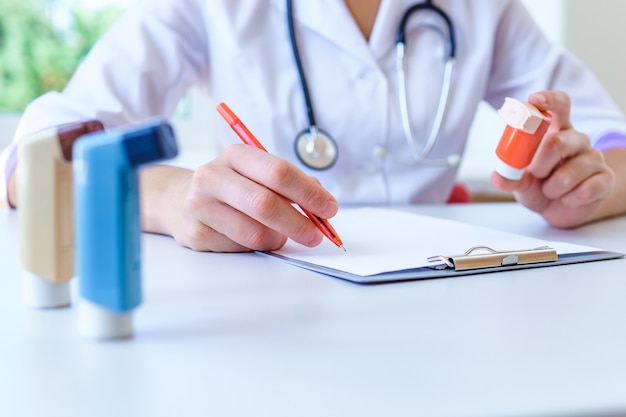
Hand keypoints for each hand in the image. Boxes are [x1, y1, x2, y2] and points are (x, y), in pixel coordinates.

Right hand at [141, 144, 337, 251]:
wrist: (177, 199)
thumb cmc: (231, 186)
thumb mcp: (257, 173)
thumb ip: (289, 184)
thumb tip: (322, 202)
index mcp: (236, 155)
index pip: (279, 173)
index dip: (309, 193)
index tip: (329, 208)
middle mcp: (213, 176)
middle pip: (265, 204)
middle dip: (299, 223)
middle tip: (317, 235)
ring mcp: (200, 206)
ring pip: (254, 232)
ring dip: (278, 238)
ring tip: (283, 235)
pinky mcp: (196, 234)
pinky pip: (241, 248)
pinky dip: (257, 246)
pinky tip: (255, 237)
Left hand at [491, 90, 615, 227]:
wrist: (559, 209)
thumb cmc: (540, 186)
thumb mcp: (521, 182)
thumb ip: (510, 177)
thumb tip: (497, 176)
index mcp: (556, 131)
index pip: (559, 106)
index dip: (549, 100)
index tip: (534, 100)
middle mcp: (577, 140)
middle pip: (557, 142)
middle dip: (539, 164)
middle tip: (536, 174)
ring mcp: (594, 158)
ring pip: (570, 174)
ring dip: (552, 188)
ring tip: (551, 190)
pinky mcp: (605, 179)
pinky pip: (585, 190)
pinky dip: (569, 200)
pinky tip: (568, 198)